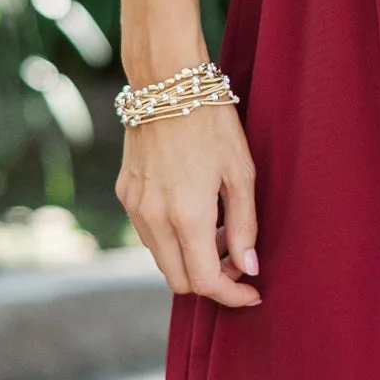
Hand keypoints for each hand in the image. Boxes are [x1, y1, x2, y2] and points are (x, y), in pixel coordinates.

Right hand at [116, 104, 260, 306]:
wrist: (167, 83)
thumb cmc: (212, 123)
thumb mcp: (241, 174)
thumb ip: (245, 226)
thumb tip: (248, 267)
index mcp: (187, 216)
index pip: (205, 282)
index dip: (232, 295)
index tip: (253, 293)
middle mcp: (154, 218)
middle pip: (179, 281)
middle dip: (210, 281)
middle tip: (237, 259)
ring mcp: (135, 207)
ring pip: (161, 260)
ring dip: (190, 259)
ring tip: (219, 230)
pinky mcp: (126, 194)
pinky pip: (149, 235)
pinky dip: (173, 239)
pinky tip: (195, 212)